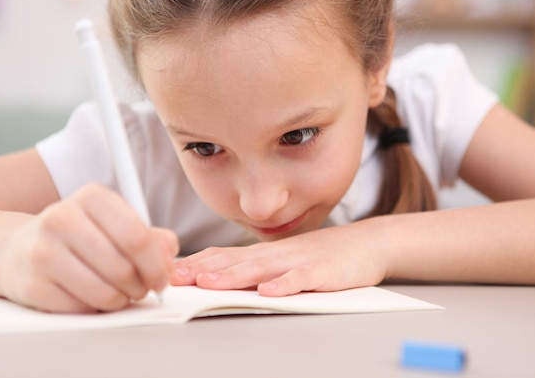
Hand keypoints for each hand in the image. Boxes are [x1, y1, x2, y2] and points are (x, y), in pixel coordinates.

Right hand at [0, 184, 178, 312]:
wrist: (16, 249)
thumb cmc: (77, 236)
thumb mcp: (114, 224)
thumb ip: (150, 237)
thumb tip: (169, 252)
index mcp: (92, 197)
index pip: (138, 237)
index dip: (157, 266)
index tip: (161, 279)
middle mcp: (63, 217)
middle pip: (123, 267)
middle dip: (141, 286)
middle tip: (141, 289)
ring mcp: (43, 251)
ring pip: (104, 292)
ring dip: (120, 300)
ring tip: (119, 293)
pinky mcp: (30, 284)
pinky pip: (80, 308)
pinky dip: (94, 309)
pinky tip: (92, 297)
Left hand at [171, 224, 385, 295]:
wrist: (365, 243)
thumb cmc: (319, 254)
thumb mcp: (281, 259)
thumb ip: (253, 267)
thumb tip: (216, 276)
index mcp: (264, 253)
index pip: (224, 256)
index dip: (197, 264)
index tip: (169, 272)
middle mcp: (276, 254)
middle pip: (235, 261)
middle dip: (204, 270)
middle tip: (176, 278)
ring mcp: (299, 261)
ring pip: (263, 269)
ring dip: (235, 276)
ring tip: (210, 284)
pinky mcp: (323, 272)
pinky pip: (303, 279)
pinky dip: (286, 285)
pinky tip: (270, 292)